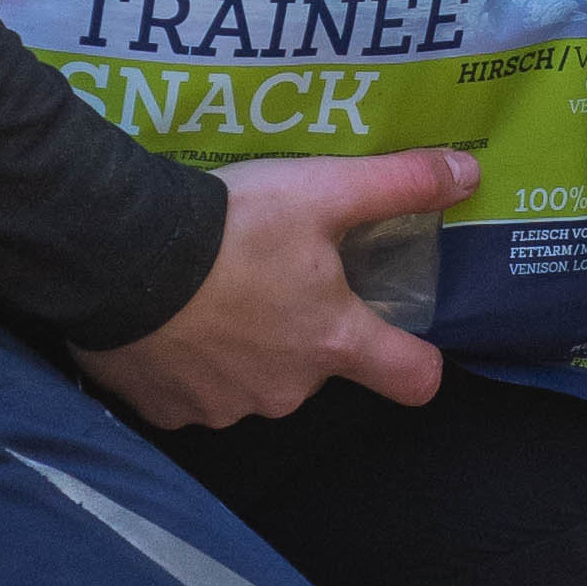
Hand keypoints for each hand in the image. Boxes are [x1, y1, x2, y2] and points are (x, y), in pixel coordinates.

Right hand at [75, 149, 475, 429]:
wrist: (116, 257)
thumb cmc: (229, 226)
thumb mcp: (320, 190)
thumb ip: (398, 184)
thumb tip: (471, 173)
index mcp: (332, 340)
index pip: (411, 377)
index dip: (416, 360)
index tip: (405, 340)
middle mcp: (287, 389)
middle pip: (317, 366)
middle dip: (301, 330)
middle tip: (268, 276)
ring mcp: (225, 407)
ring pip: (253, 379)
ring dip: (243, 347)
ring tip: (211, 293)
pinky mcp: (169, 412)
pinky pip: (194, 393)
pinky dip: (190, 363)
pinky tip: (171, 321)